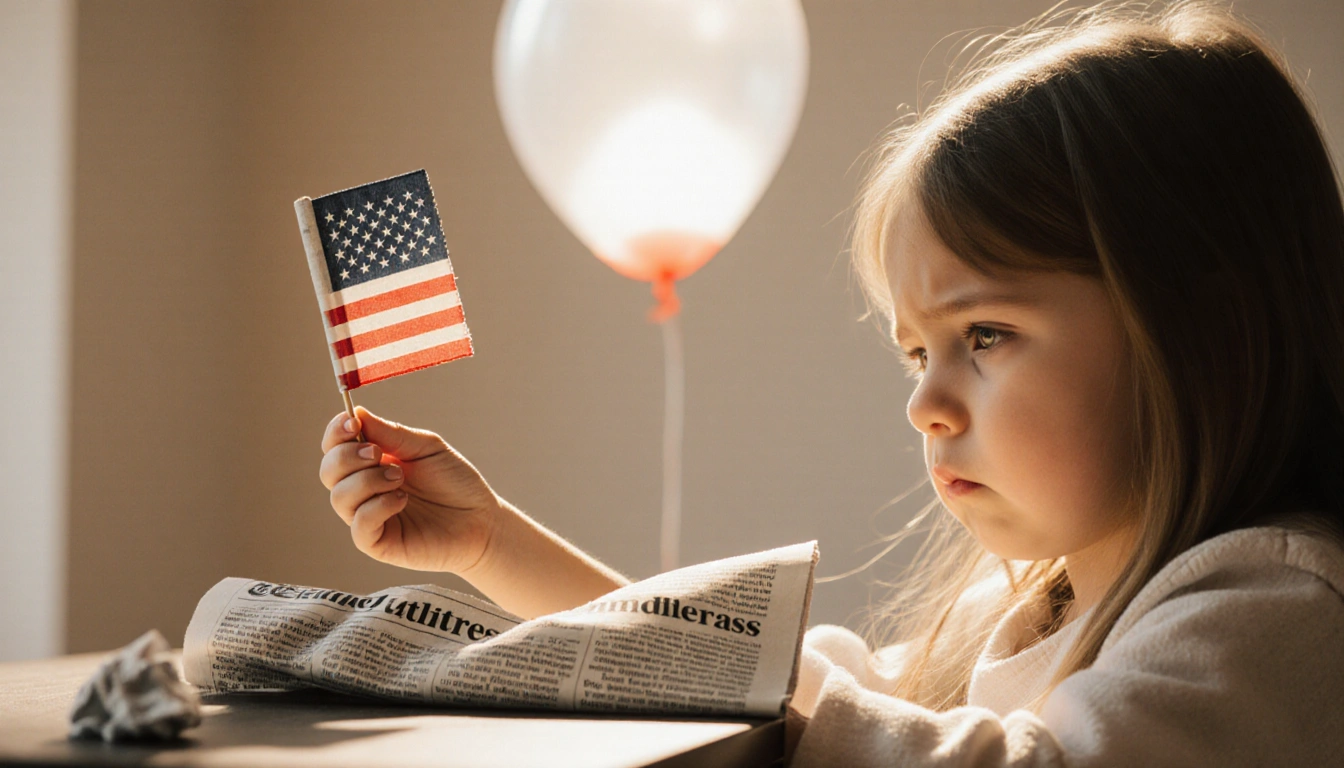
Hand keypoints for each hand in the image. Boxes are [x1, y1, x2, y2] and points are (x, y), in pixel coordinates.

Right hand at [319, 406, 498, 573]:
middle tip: (378, 453)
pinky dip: (377, 507)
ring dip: (367, 481)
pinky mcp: (378, 544)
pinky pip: (359, 525)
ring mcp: (367, 518)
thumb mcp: (426, 448)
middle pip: (328, 470)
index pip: (334, 447)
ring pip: (339, 497)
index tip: (351, 421)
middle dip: (347, 456)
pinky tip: (402, 500)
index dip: (335, 433)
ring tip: (399, 478)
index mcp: (371, 464)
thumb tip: (356, 412)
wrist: (482, 519)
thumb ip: (391, 433)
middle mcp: (363, 491)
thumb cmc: (455, 482)